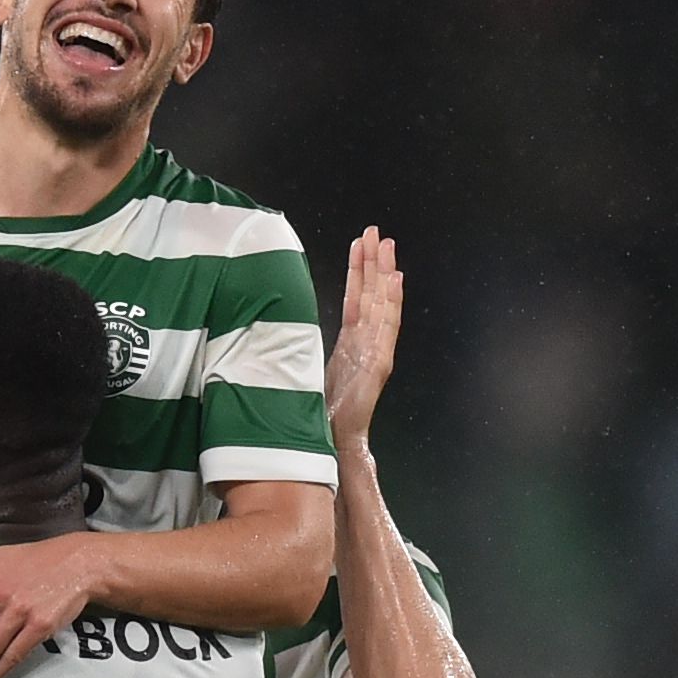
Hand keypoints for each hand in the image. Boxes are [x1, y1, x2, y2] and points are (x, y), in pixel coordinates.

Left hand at [327, 225, 401, 450]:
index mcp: (351, 347)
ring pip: (382, 304)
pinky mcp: (379, 364)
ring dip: (385, 273)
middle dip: (374, 263)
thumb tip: (281, 330)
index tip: (359, 247)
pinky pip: (387, 327)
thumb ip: (306, 351)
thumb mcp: (309, 372)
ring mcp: (375, 353)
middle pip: (372, 296)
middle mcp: (366, 345)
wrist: (333, 444)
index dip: (359, 274)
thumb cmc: (319, 414)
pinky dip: (392, 302)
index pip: (357, 301)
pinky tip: (395, 279)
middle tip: (375, 232)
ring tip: (386, 244)